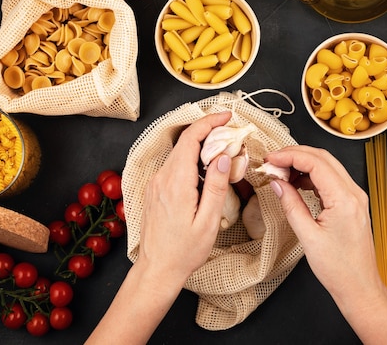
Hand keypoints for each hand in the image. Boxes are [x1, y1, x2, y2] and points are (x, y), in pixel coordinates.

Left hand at [137, 111, 232, 282]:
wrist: (157, 269)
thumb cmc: (184, 251)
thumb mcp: (208, 221)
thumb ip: (215, 186)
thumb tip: (222, 156)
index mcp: (176, 183)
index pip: (190, 139)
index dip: (209, 122)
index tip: (227, 117)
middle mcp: (162, 178)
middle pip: (184, 142)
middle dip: (208, 132)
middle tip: (231, 135)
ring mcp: (155, 183)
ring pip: (179, 153)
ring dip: (200, 148)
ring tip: (222, 155)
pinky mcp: (154, 189)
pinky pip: (173, 166)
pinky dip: (190, 160)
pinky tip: (204, 173)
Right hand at [266, 145, 386, 343]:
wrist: (359, 287)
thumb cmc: (338, 268)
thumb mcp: (308, 237)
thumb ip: (291, 205)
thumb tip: (277, 183)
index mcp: (345, 199)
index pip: (316, 162)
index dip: (290, 156)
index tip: (270, 158)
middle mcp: (354, 193)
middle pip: (323, 158)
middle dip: (296, 155)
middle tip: (273, 161)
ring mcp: (356, 197)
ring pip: (328, 166)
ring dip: (304, 165)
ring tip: (281, 174)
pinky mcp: (352, 203)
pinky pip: (332, 180)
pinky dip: (312, 176)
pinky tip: (297, 184)